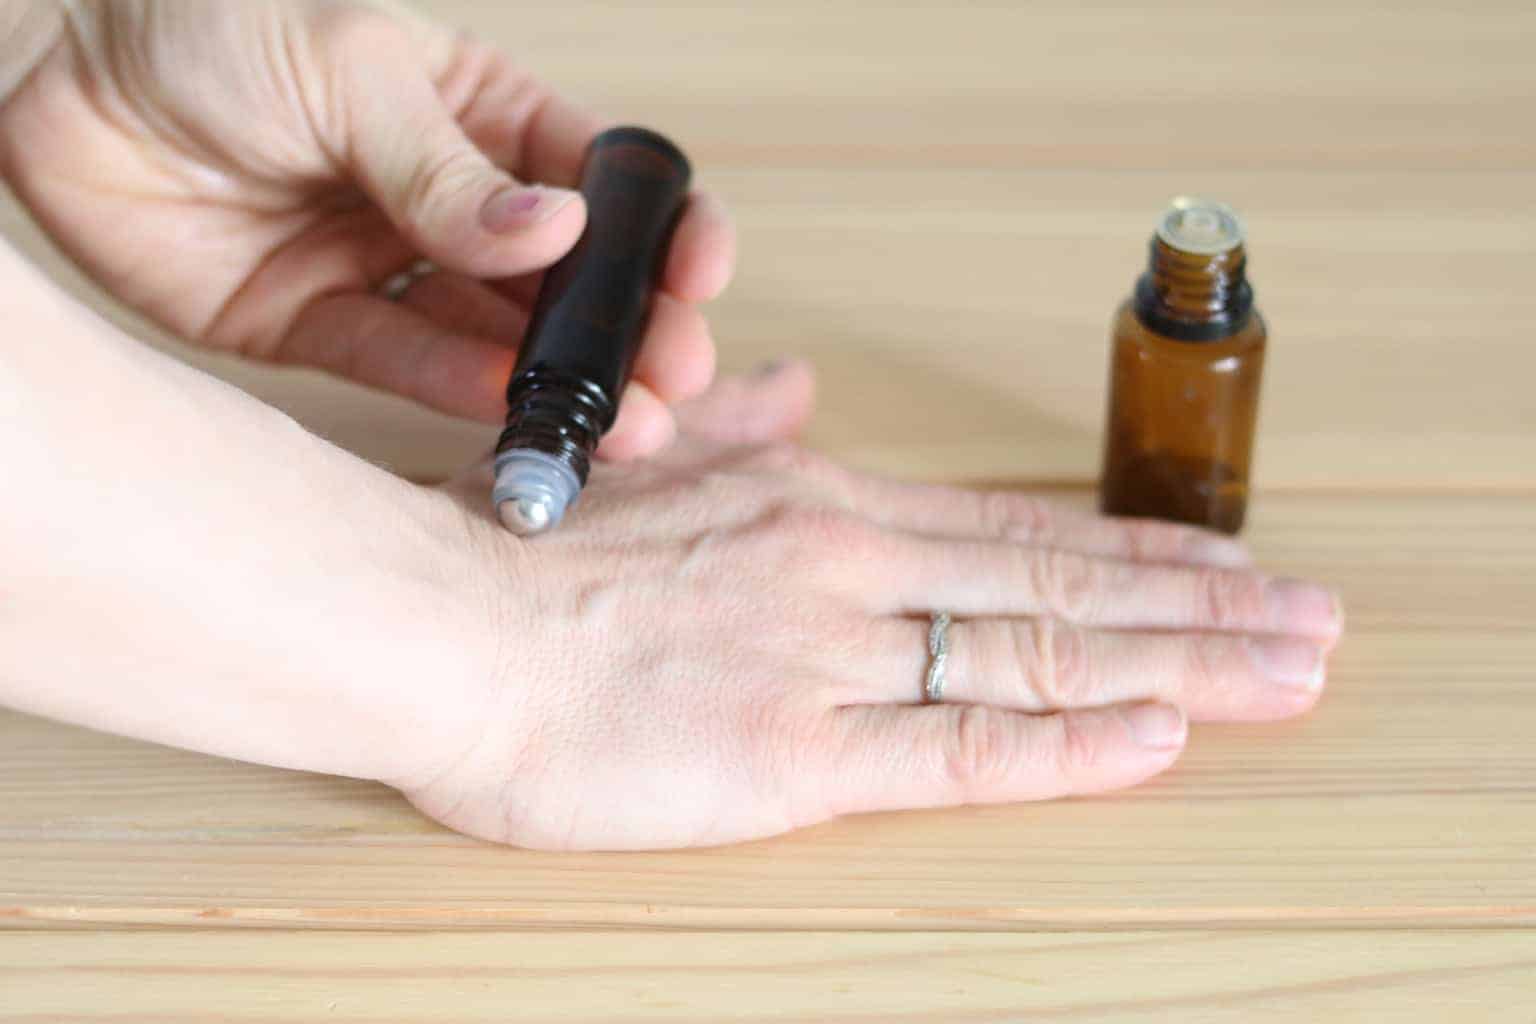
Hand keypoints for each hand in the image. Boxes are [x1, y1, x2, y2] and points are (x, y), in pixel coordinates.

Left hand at [0, 0, 729, 456]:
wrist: (52, 71)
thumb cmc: (204, 26)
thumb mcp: (348, 68)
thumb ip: (447, 168)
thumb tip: (556, 233)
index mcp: (480, 111)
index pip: (600, 178)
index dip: (663, 228)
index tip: (702, 271)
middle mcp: (449, 198)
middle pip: (563, 278)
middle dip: (628, 328)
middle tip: (673, 374)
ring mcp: (388, 265)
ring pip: (496, 336)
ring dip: (560, 380)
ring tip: (621, 422)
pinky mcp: (320, 324)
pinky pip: (404, 362)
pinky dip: (458, 388)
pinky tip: (508, 403)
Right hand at [404, 364, 1342, 849]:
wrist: (440, 625)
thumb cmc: (535, 560)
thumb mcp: (653, 470)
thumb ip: (739, 429)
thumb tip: (795, 385)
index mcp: (821, 507)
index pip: (1014, 529)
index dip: (1133, 549)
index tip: (1223, 560)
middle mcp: (851, 569)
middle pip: (1059, 589)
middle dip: (1200, 606)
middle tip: (1311, 617)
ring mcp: (832, 659)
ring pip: (1038, 659)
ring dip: (1178, 664)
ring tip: (1285, 671)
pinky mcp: (794, 754)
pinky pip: (958, 750)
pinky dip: (1067, 745)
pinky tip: (1157, 735)